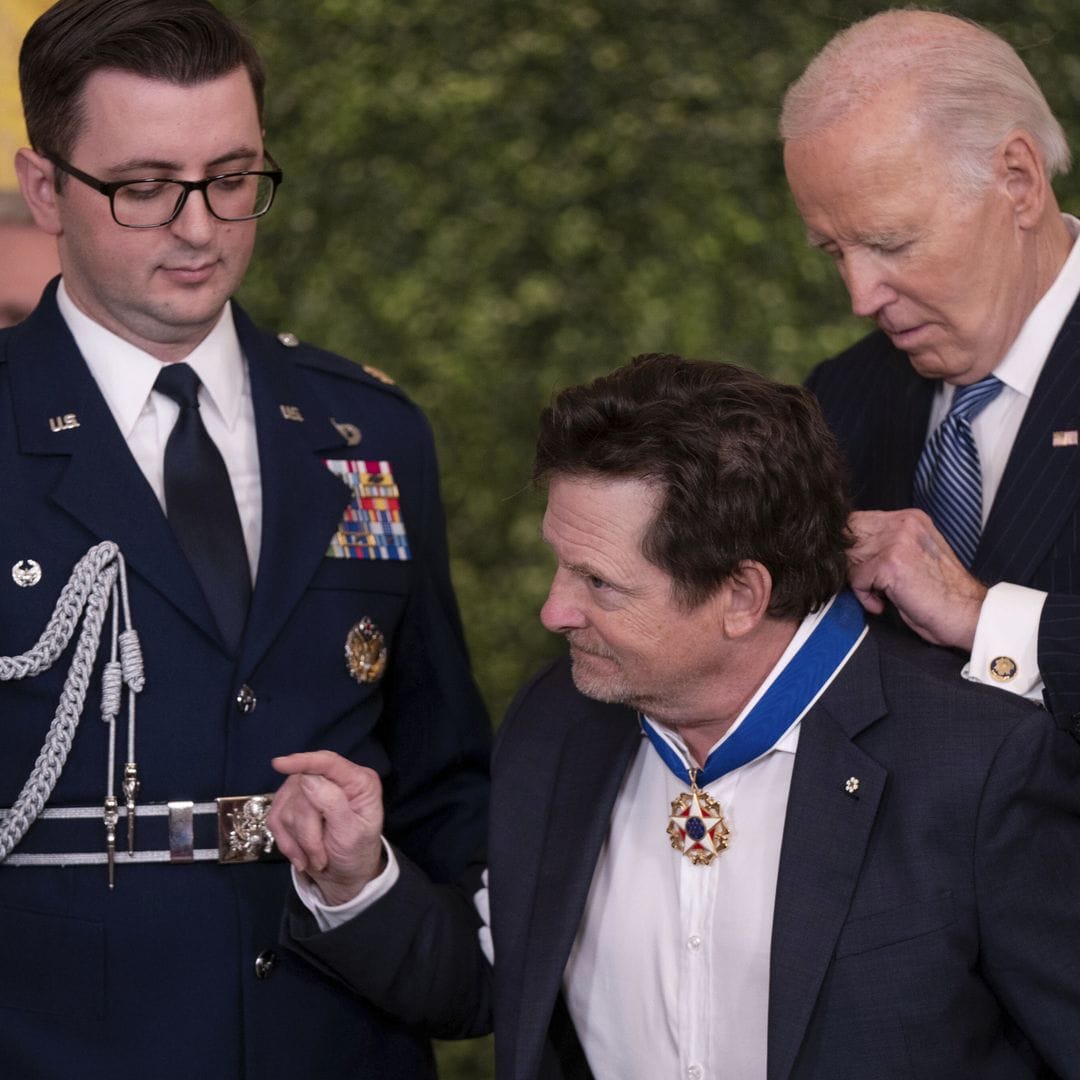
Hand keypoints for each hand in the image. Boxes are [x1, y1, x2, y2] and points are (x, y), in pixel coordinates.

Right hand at [268, 750, 384, 906]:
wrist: (344, 875)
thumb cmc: (356, 852)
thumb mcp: (352, 833)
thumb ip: (333, 803)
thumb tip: (307, 779)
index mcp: (357, 781)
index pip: (329, 762)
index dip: (304, 761)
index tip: (279, 764)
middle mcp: (333, 780)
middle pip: (303, 792)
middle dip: (308, 831)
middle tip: (320, 857)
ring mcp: (310, 790)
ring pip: (287, 808)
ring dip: (299, 841)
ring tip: (316, 858)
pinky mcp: (291, 805)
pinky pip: (275, 819)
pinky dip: (286, 842)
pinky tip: (300, 855)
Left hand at [846, 509, 986, 650]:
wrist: (966, 614)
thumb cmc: (938, 593)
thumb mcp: (911, 557)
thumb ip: (884, 545)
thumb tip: (845, 548)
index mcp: (910, 518)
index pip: (858, 521)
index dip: (850, 548)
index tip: (859, 569)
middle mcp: (904, 522)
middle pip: (850, 536)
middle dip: (851, 564)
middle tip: (868, 585)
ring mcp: (897, 540)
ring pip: (850, 557)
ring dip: (860, 581)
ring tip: (880, 594)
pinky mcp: (891, 562)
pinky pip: (856, 578)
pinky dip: (864, 596)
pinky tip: (882, 603)